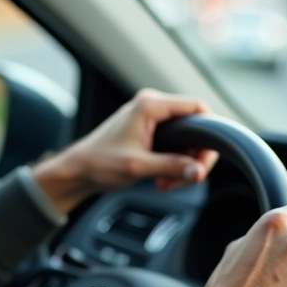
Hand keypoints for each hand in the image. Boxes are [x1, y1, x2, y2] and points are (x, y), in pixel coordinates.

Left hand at [31, 89, 219, 213]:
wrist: (77, 171)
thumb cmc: (99, 164)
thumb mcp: (138, 167)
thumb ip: (171, 167)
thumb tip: (199, 171)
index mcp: (150, 104)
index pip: (197, 107)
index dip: (209, 132)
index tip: (205, 159)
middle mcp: (152, 106)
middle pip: (194, 126)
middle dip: (193, 157)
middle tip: (186, 178)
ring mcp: (150, 119)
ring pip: (185, 140)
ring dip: (182, 164)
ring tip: (166, 182)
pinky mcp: (148, 132)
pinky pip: (174, 146)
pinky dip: (173, 164)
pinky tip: (161, 179)